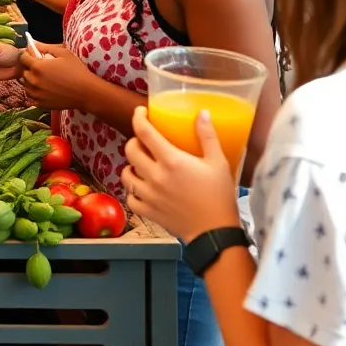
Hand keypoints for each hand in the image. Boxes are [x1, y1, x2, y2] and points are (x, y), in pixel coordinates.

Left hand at [17, 44, 96, 110]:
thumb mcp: (63, 53)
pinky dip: (34, 92)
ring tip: (41, 78)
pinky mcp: (41, 104)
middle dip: (28, 67)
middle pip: (23, 72)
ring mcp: (36, 94)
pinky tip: (43, 88)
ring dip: (30, 80)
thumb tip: (33, 43)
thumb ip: (46, 47)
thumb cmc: (77, 71)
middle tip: (39, 66)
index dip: (27, 54)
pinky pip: (31, 96)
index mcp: (38, 67)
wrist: (86, 92)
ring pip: (25, 85)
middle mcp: (34, 81)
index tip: (32, 55)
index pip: (22, 58)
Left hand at [121, 107, 241, 241]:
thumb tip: (201, 113)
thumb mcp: (218, 163)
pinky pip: (130, 197)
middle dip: (135, 141)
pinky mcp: (147, 212)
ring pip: (126, 173)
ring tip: (142, 164)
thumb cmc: (219, 197)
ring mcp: (149, 195)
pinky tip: (142, 188)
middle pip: (130, 150)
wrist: (214, 233)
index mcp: (171, 161)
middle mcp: (155, 176)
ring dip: (131, 165)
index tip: (140, 112)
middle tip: (145, 141)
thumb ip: (208, 136)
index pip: (144, 132)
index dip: (138, 118)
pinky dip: (132, 191)